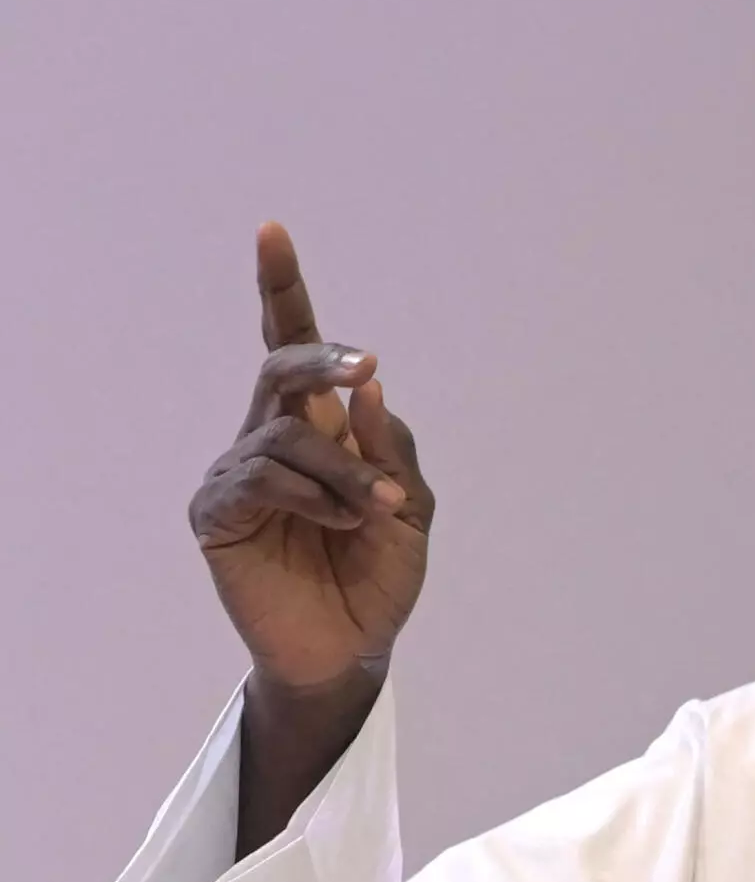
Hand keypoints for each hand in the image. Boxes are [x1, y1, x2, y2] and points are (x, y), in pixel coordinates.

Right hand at [189, 223, 435, 694]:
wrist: (351, 649)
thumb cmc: (377, 577)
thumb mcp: (411, 510)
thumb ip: (393, 449)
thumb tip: (368, 385)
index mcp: (319, 428)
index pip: (291, 348)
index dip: (280, 291)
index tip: (272, 232)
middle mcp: (272, 438)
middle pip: (278, 367)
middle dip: (319, 357)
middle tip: (362, 365)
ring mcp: (239, 472)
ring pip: (288, 431)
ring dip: (346, 469)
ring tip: (374, 514)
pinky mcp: (217, 512)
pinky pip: (262, 476)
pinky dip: (313, 496)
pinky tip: (336, 525)